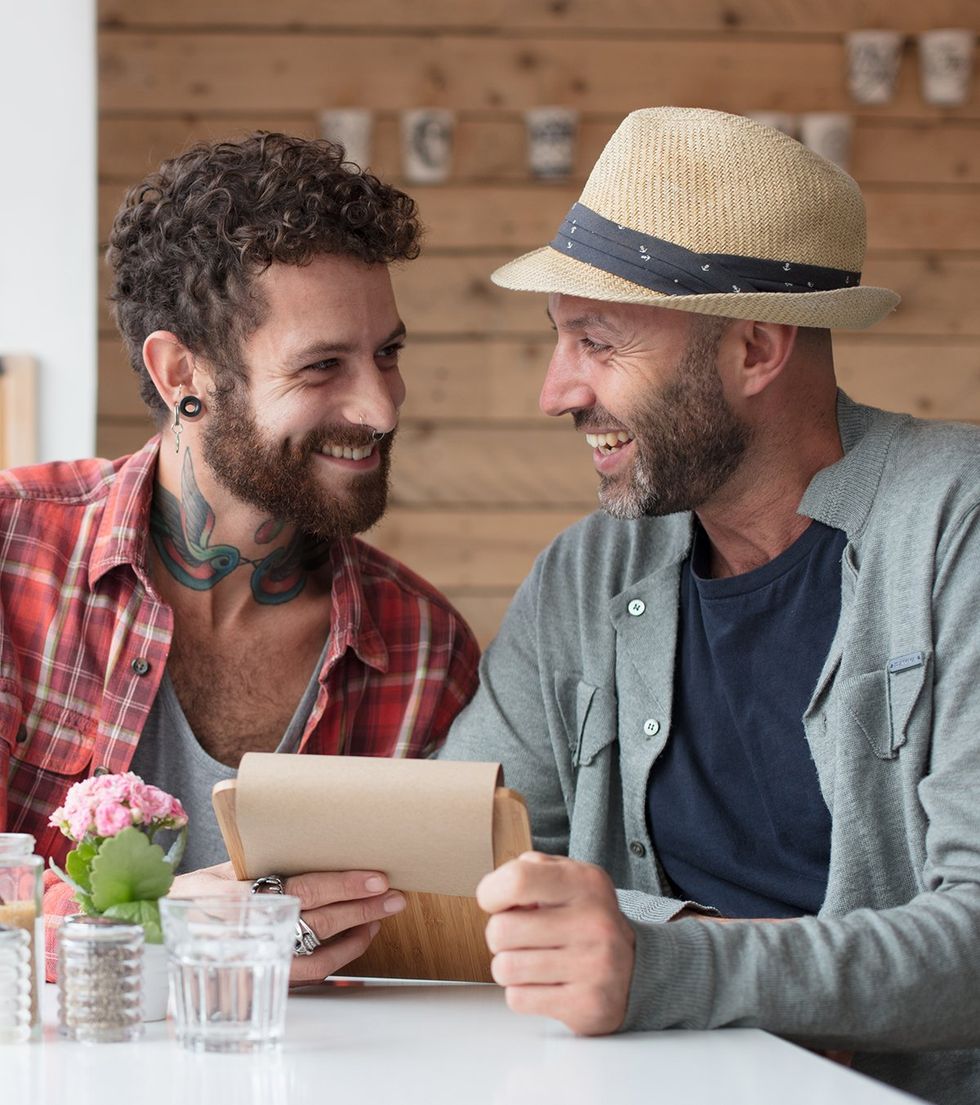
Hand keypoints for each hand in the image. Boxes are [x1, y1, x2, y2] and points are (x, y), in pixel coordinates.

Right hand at [169, 862, 405, 984]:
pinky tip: (360, 935)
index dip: (343, 884)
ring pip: (320, 949)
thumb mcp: (223, 867)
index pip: (303, 890)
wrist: (161, 932)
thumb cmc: (195, 893)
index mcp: (240, 896)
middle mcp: (250, 932)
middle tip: (394, 894)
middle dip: (362, 907)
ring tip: (384, 912)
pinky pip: (311, 971)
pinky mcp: (265, 976)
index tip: (376, 877)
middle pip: (319, 920)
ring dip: (358, 931)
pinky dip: (341, 954)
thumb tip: (313, 833)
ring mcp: (258, 958)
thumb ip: (265, 857)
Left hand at [476, 852, 634, 1035]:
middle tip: (520, 937)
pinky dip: (522, 992)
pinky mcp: (586, 1006)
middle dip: (500, 935)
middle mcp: (593, 923)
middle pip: (501, 930)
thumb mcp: (569, 879)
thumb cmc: (586, 921)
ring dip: (509, 966)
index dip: (491, 892)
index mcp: (585, 884)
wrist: (635, 971)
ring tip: (532, 960)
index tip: (495, 901)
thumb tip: (495, 889)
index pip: (518, 880)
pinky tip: (545, 983)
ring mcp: (592, 967)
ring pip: (505, 968)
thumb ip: (532, 870)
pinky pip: (518, 999)